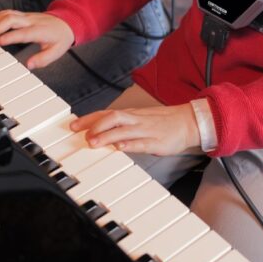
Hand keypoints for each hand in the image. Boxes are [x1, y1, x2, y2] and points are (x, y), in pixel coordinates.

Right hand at [0, 10, 74, 68]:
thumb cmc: (61, 38)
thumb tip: (29, 65)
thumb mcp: (56, 52)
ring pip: (8, 14)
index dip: (10, 37)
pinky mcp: (24, 14)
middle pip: (12, 19)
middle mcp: (32, 21)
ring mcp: (27, 16)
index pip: (23, 33)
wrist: (67, 22)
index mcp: (40, 31)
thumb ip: (43, 59)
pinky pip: (9, 12)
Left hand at [70, 104, 199, 155]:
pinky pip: (141, 142)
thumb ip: (123, 127)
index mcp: (131, 115)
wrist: (188, 122)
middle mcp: (135, 120)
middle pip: (111, 117)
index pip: (105, 114)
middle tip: (79, 134)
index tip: (73, 126)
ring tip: (93, 142)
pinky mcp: (156, 141)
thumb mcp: (140, 121)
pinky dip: (129, 144)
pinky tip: (120, 148)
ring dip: (106, 136)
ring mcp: (145, 130)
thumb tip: (103, 134)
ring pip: (123, 130)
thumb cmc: (163, 122)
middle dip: (93, 125)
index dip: (88, 119)